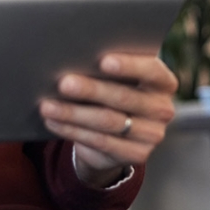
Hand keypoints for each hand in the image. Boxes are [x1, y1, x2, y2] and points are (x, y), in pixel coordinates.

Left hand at [39, 54, 176, 188]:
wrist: (115, 129)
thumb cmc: (111, 87)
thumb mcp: (114, 76)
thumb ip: (103, 65)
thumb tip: (71, 55)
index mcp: (162, 81)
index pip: (151, 71)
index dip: (129, 66)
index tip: (103, 61)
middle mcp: (162, 108)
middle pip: (124, 97)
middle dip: (90, 90)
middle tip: (63, 83)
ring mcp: (152, 134)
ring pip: (108, 121)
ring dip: (73, 113)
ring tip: (47, 105)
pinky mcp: (137, 154)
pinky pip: (101, 141)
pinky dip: (72, 130)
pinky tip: (53, 121)